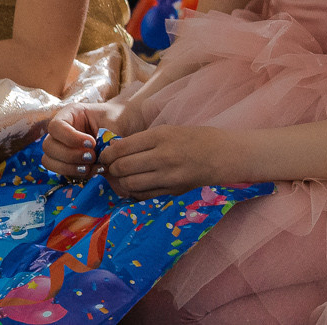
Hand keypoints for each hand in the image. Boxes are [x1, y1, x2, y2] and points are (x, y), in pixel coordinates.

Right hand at [42, 100, 124, 177]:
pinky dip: (77, 174)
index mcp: (69, 114)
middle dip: (70, 155)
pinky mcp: (67, 161)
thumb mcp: (113, 122)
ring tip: (91, 166)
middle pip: (48, 146)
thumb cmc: (118, 120)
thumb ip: (106, 135)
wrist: (124, 126)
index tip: (92, 143)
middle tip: (92, 156)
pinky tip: (95, 170)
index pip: (55, 127)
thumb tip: (101, 153)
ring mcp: (61, 146)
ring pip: (49, 161)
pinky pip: (61, 171)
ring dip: (70, 167)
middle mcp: (60, 131)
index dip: (70, 138)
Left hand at [102, 124, 236, 196]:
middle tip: (107, 169)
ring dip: (119, 183)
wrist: (224, 155)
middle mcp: (163, 157)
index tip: (102, 156)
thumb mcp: (166, 131)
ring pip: (131, 184)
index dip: (106, 155)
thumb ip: (141, 141)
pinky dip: (134, 192)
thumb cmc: (193, 139)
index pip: (121, 148)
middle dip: (109, 169)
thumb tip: (114, 149)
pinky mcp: (175, 191)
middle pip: (122, 167)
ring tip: (118, 178)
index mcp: (159, 137)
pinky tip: (133, 187)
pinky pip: (145, 195)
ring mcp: (170, 176)